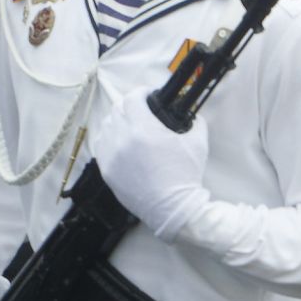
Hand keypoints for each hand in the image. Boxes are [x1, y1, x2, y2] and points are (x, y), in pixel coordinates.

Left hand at [89, 91, 209, 240]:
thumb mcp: (198, 142)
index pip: (132, 98)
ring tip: (130, 125)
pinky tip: (121, 142)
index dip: (141, 92)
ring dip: (118, 120)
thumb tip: (192, 114)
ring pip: (106, 126)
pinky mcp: (106, 171)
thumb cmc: (186, 175)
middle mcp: (123, 140)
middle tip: (142, 109)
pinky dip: (109, 138)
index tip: (149, 95)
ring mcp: (111, 156)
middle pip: (117, 109)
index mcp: (144, 130)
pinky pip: (101, 145)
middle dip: (130, 104)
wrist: (173, 208)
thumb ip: (195, 122)